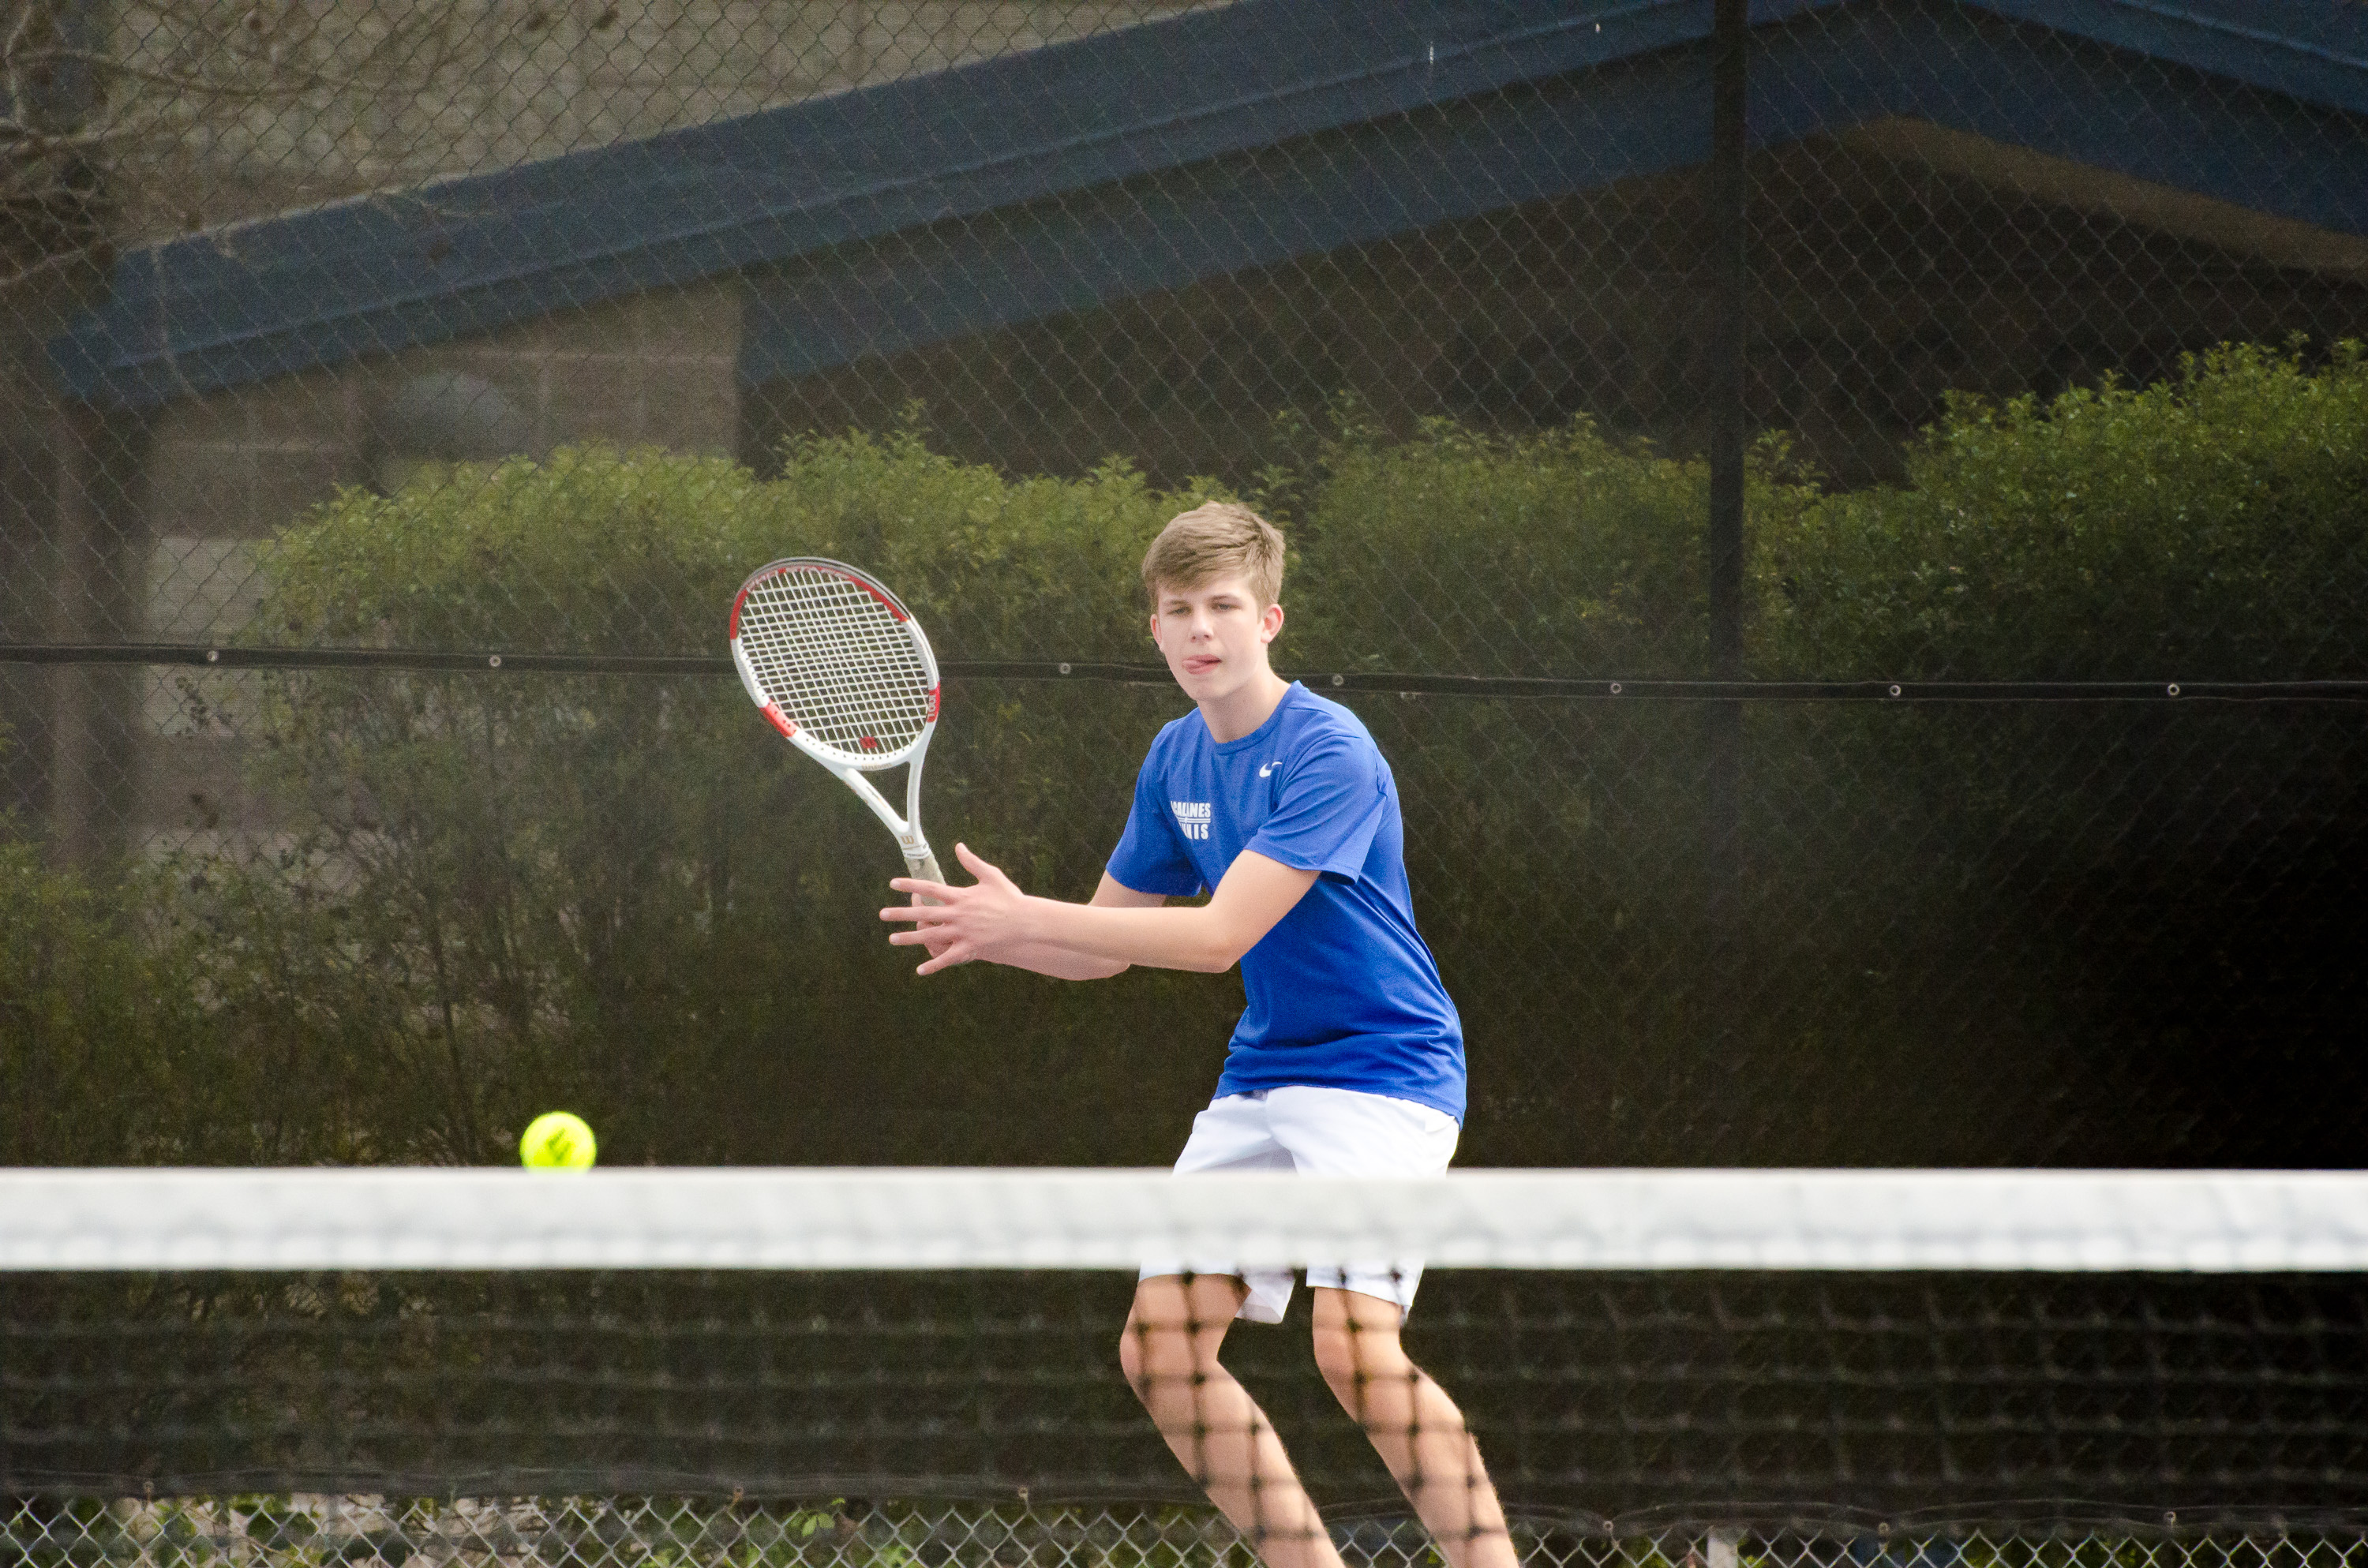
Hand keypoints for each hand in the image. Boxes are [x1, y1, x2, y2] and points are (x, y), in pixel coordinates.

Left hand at [881, 842, 1034, 974]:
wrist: (1025, 921)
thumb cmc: (1009, 898)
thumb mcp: (991, 876)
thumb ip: (972, 862)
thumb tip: (958, 846)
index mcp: (961, 896)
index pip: (930, 889)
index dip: (910, 885)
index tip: (893, 884)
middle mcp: (957, 914)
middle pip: (923, 914)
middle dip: (900, 914)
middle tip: (882, 914)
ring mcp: (962, 932)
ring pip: (930, 936)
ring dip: (909, 938)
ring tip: (892, 939)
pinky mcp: (969, 948)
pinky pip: (947, 958)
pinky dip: (933, 965)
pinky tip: (919, 970)